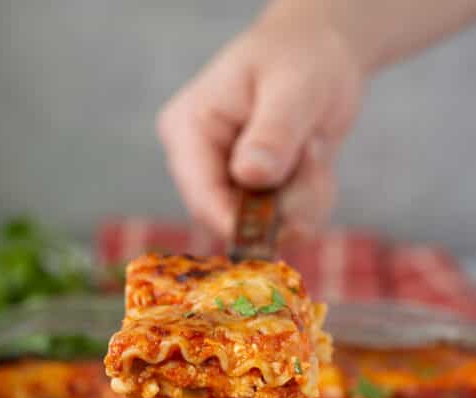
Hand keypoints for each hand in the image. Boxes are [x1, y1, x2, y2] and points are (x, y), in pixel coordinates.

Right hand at [157, 0, 364, 238]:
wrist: (321, 55)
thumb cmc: (301, 58)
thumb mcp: (293, 87)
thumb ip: (273, 132)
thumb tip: (250, 174)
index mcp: (189, 131)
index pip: (200, 197)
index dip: (238, 224)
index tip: (283, 230)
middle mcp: (200, 165)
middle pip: (233, 221)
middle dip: (285, 204)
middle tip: (315, 154)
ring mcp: (226, 185)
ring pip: (265, 230)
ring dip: (304, 200)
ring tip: (316, 149)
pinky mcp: (252, 200)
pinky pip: (284, 227)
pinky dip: (310, 203)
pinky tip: (314, 164)